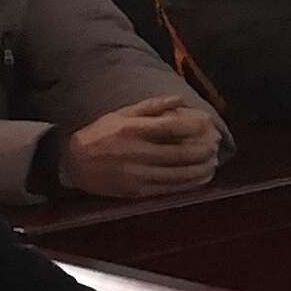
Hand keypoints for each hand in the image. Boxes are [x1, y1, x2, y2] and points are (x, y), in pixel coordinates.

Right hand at [57, 94, 221, 197]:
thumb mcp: (121, 114)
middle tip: (216, 145)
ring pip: (179, 174)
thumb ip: (152, 106)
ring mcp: (137, 174)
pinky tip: (202, 178)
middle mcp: (135, 153)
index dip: (194, 127)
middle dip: (204, 149)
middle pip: (180, 153)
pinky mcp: (137, 191)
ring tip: (214, 162)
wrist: (74, 163)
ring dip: (202, 168)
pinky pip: (170, 189)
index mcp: (132, 130)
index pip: (171, 127)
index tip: (208, 125)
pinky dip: (190, 184)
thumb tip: (181, 99)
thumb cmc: (101, 134)